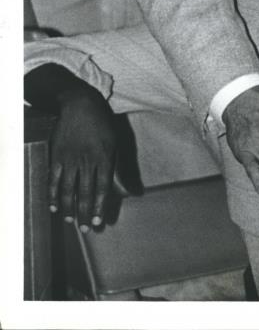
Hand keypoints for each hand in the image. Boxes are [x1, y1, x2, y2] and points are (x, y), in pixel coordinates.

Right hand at [48, 87, 116, 231]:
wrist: (80, 105)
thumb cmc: (102, 125)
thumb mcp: (116, 143)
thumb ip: (118, 169)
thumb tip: (129, 191)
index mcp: (105, 156)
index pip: (102, 188)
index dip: (99, 207)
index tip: (97, 223)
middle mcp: (87, 160)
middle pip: (84, 193)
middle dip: (84, 213)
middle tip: (84, 230)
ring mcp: (70, 158)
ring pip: (67, 190)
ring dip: (69, 208)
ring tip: (71, 221)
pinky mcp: (56, 156)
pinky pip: (53, 180)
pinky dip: (53, 195)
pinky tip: (54, 207)